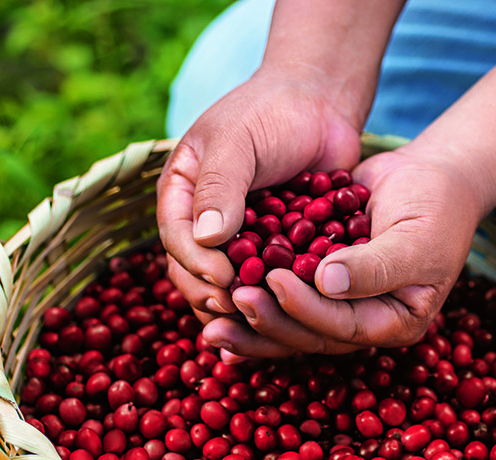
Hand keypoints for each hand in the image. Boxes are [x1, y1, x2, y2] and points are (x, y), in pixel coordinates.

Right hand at [157, 67, 364, 330]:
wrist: (320, 104)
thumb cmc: (271, 112)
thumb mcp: (238, 141)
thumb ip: (220, 186)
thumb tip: (206, 238)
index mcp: (181, 192)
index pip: (175, 236)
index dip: (194, 263)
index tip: (222, 279)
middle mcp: (203, 220)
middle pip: (194, 270)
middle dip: (213, 292)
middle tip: (240, 306)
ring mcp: (237, 239)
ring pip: (226, 284)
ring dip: (240, 304)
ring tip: (258, 318)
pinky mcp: (271, 250)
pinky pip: (263, 282)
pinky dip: (270, 299)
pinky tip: (285, 316)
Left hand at [201, 144, 490, 356]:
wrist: (432, 177)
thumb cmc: (436, 205)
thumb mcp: (415, 237)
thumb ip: (375, 266)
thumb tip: (326, 283)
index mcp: (395, 322)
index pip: (342, 326)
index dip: (304, 308)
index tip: (271, 281)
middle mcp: (365, 324)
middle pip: (310, 335)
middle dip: (268, 322)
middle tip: (228, 301)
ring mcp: (341, 308)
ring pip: (290, 325)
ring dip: (251, 324)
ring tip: (210, 321)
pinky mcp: (319, 286)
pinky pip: (283, 301)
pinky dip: (255, 302)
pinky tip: (218, 306)